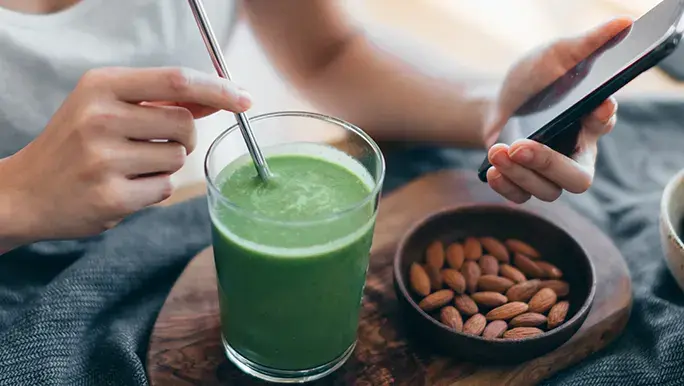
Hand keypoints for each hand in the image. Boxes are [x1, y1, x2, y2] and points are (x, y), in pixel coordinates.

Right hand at [0, 67, 250, 245]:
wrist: (26, 191)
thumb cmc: (76, 143)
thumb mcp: (108, 107)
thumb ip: (162, 100)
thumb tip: (219, 96)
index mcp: (101, 85)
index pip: (176, 81)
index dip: (217, 89)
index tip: (245, 98)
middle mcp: (100, 117)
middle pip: (185, 124)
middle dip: (185, 136)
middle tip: (156, 143)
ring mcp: (103, 159)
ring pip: (178, 159)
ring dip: (165, 165)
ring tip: (127, 167)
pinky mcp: (111, 197)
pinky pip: (165, 189)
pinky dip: (153, 190)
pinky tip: (122, 188)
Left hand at [483, 18, 632, 203]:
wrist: (497, 103)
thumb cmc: (534, 79)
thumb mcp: (556, 55)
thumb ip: (587, 44)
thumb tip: (623, 23)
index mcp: (590, 122)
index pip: (604, 124)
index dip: (601, 119)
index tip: (592, 108)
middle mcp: (575, 152)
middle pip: (578, 178)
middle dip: (549, 164)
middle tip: (521, 146)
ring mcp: (550, 173)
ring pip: (547, 191)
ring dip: (520, 174)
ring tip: (498, 151)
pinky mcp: (525, 182)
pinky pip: (521, 198)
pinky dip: (507, 188)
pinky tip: (493, 171)